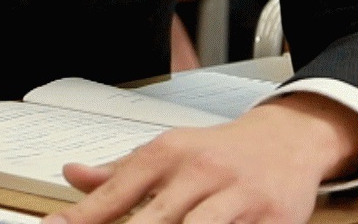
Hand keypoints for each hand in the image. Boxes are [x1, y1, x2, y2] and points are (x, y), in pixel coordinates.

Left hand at [51, 94, 357, 223]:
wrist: (285, 141)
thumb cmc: (218, 152)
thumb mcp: (167, 152)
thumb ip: (118, 172)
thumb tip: (71, 174)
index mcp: (168, 154)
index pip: (117, 191)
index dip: (84, 215)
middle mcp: (200, 173)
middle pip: (155, 221)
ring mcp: (237, 198)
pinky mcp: (272, 219)